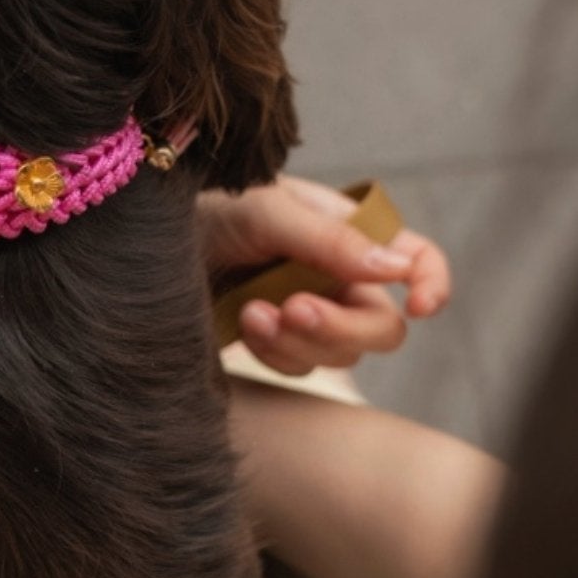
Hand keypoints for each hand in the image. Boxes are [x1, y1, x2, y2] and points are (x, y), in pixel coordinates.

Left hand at [198, 175, 451, 376]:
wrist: (147, 249)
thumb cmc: (209, 209)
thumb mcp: (268, 211)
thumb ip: (330, 240)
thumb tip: (397, 269)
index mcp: (347, 234)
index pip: (415, 258)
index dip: (430, 283)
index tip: (418, 306)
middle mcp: (336, 279)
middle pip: (381, 327)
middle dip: (342, 326)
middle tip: (296, 309)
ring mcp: (307, 316)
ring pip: (339, 356)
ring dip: (297, 339)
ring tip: (254, 309)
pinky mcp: (275, 346)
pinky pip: (297, 368)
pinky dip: (274, 350)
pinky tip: (245, 321)